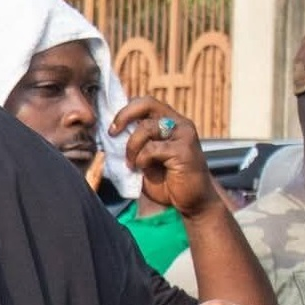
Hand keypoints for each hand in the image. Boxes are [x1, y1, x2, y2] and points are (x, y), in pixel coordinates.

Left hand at [110, 97, 221, 218]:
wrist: (193, 201)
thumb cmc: (167, 180)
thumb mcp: (145, 157)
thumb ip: (135, 143)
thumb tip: (111, 132)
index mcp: (169, 121)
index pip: (145, 103)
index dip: (125, 110)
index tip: (111, 128)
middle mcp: (179, 123)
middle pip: (147, 103)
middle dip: (124, 115)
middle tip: (113, 133)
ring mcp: (184, 134)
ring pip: (146, 127)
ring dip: (132, 146)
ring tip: (131, 163)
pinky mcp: (184, 149)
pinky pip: (152, 148)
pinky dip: (142, 158)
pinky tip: (143, 168)